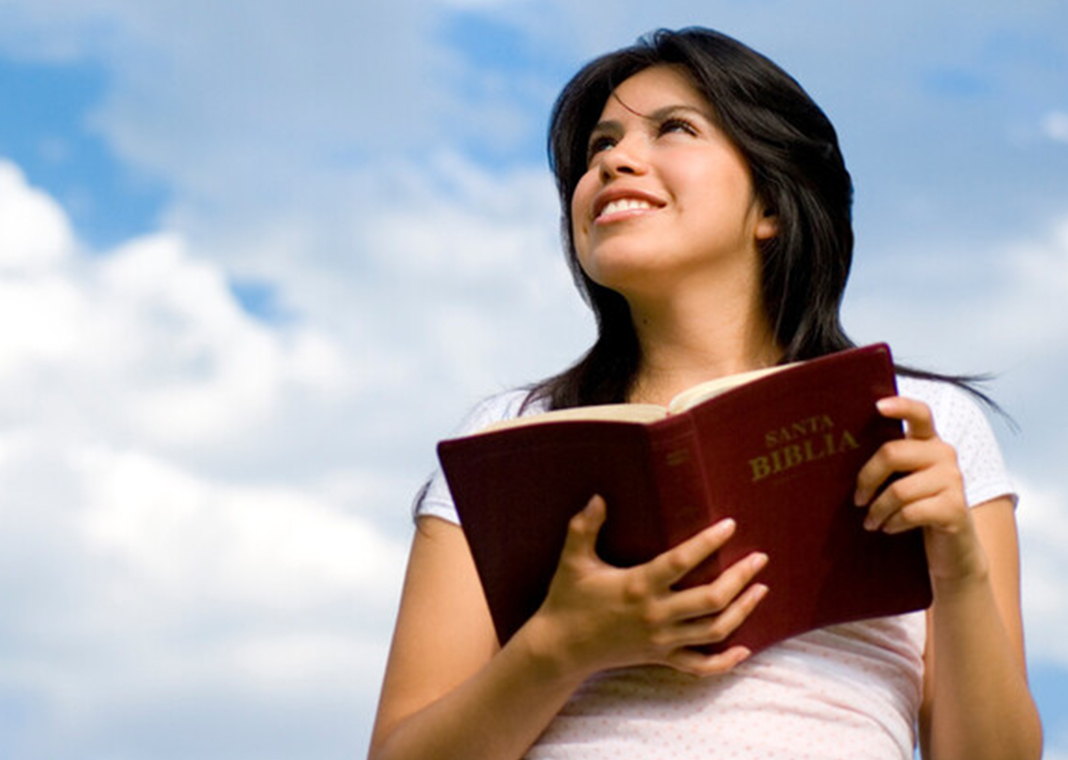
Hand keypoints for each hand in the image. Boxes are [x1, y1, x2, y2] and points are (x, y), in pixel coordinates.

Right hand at [526, 495, 768, 678]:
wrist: (559, 648)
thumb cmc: (567, 600)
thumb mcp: (573, 561)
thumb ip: (584, 527)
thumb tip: (598, 497)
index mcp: (638, 586)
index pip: (681, 562)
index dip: (708, 543)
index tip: (730, 525)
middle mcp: (655, 615)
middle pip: (711, 599)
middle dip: (740, 578)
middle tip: (760, 559)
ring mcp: (661, 640)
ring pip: (714, 630)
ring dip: (743, 610)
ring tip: (761, 589)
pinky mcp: (660, 657)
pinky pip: (700, 665)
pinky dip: (725, 662)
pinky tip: (745, 649)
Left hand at [854, 396, 987, 583]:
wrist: (953, 549)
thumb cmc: (917, 508)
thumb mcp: (903, 480)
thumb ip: (888, 463)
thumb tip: (839, 454)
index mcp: (928, 442)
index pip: (919, 413)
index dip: (901, 406)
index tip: (877, 406)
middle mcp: (944, 454)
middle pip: (892, 452)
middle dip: (867, 478)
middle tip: (857, 499)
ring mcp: (953, 480)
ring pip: (899, 489)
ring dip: (877, 509)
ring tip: (871, 521)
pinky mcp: (955, 509)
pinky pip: (911, 512)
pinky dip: (893, 522)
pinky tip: (888, 527)